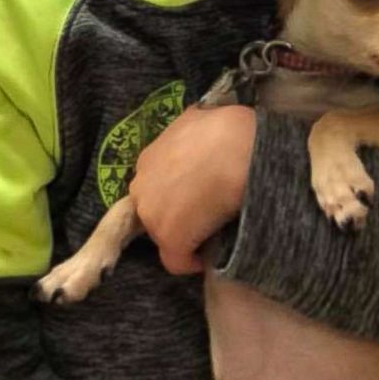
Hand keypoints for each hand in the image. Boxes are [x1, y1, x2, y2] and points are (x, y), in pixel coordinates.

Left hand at [129, 104, 256, 273]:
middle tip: (204, 209)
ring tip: (209, 230)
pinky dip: (192, 260)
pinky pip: (177, 260)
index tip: (196, 191)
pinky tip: (208, 256)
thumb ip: (191, 131)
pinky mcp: (169, 239)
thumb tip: (202, 129)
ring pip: (164, 232)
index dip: (176, 190)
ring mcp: (151, 214)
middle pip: (154, 208)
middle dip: (175, 211)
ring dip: (184, 232)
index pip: (155, 183)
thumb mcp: (201, 119)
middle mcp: (141, 185)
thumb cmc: (227, 130)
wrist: (237, 150)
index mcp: (148, 158)